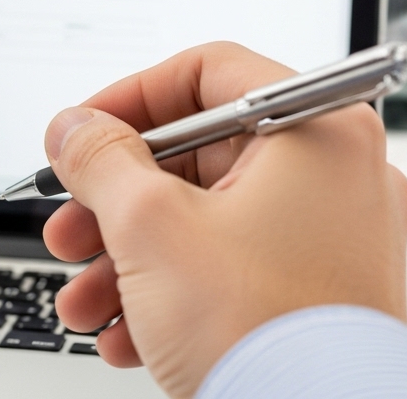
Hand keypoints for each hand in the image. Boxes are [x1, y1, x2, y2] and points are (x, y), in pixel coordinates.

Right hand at [42, 42, 406, 398]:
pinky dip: (172, 292)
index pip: (208, 73)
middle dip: (114, 201)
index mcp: (315, 131)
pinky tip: (125, 332)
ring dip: (129, 256)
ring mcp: (332, 239)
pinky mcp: (320, 295)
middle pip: (197, 157)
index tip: (83, 133)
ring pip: (206, 222)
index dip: (129, 99)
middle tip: (70, 225)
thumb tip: (74, 128)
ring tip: (85, 297)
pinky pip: (232, 270)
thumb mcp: (150, 226)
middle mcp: (336, 176)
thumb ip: (99, 160)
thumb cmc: (261, 329)